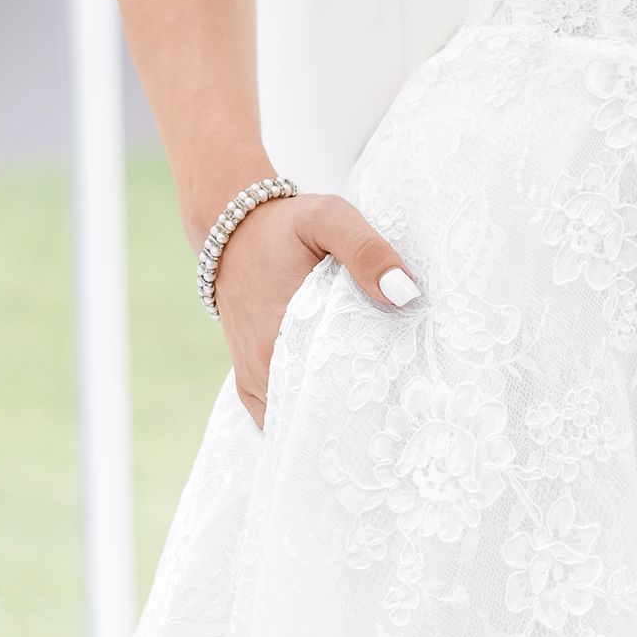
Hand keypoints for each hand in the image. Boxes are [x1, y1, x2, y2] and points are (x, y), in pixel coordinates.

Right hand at [214, 190, 419, 428]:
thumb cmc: (285, 224)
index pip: (338, 388)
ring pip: (298, 417)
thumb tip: (405, 293)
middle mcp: (264, 364)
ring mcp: (253, 375)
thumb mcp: (330, 219)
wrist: (230, 227)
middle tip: (399, 407)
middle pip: (321, 410)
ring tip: (374, 412)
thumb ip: (368, 251)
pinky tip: (337, 408)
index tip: (407, 394)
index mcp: (285, 331)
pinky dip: (305, 415)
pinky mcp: (248, 377)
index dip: (375, 397)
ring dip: (332, 416)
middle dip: (359, 414)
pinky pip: (277, 414)